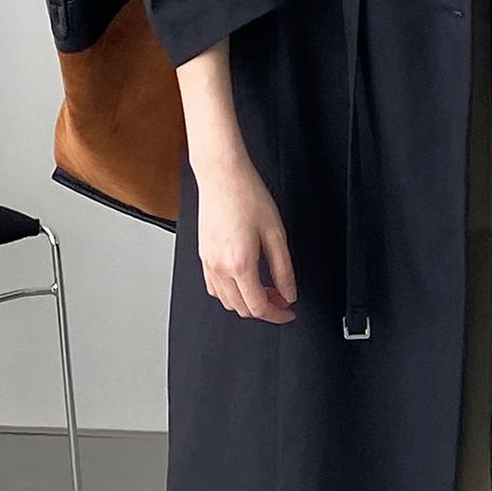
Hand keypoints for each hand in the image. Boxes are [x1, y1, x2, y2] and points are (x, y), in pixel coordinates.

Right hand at [194, 154, 297, 323]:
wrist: (222, 175)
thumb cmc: (247, 196)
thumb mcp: (276, 234)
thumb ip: (284, 269)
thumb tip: (289, 293)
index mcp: (240, 264)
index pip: (258, 307)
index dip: (277, 315)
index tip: (289, 312)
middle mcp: (220, 267)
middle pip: (241, 308)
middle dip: (264, 310)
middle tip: (282, 299)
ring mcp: (208, 263)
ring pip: (226, 301)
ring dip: (247, 303)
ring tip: (266, 289)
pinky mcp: (203, 255)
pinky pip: (214, 288)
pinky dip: (230, 293)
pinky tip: (244, 281)